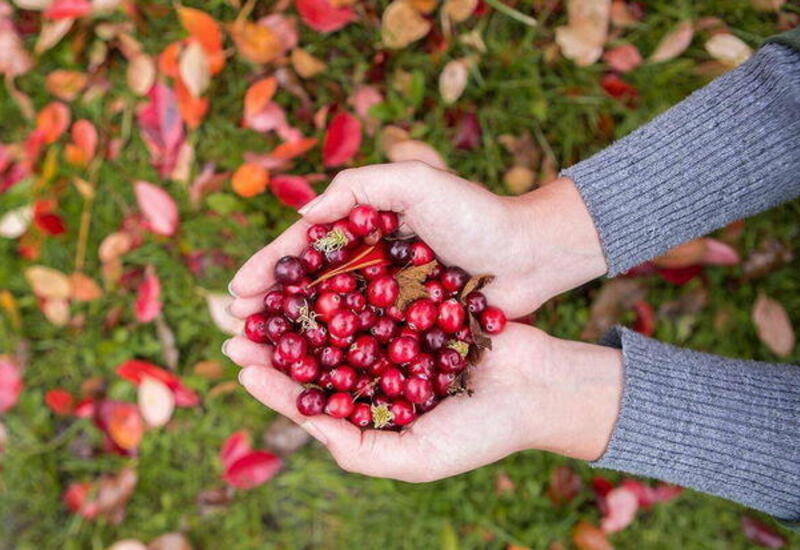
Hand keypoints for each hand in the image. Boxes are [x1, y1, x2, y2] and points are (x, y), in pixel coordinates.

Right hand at [226, 161, 606, 321]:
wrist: (530, 254)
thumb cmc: (476, 215)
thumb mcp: (417, 182)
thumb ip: (359, 186)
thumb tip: (304, 215)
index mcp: (364, 227)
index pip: (304, 248)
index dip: (269, 268)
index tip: (238, 292)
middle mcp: (369, 264)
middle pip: (308, 289)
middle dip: (270, 309)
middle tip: (235, 331)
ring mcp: (387, 297)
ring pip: (330, 319)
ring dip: (294, 338)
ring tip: (259, 357)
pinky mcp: (409, 326)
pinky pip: (365, 341)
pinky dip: (337, 355)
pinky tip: (311, 373)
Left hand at [236, 323, 621, 480]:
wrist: (539, 388)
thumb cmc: (481, 432)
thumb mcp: (415, 457)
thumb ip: (359, 450)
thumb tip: (307, 424)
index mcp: (372, 415)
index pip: (313, 403)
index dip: (275, 387)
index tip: (242, 365)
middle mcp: (378, 376)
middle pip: (316, 358)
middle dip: (277, 342)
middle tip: (237, 324)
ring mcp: (396, 340)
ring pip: (337, 323)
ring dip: (301, 310)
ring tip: (267, 294)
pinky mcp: (414, 308)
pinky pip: (373, 295)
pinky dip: (345, 285)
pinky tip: (319, 271)